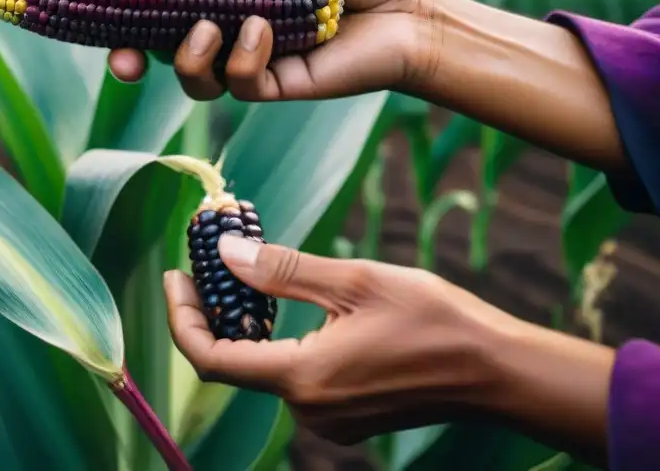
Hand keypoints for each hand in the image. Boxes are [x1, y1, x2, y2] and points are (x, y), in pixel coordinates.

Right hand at [108, 0, 425, 100]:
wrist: (411, 10)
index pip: (167, 4)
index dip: (130, 9)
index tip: (104, 3)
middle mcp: (231, 32)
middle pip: (161, 55)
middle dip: (128, 61)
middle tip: (121, 59)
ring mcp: (251, 63)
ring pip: (193, 79)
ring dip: (187, 57)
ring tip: (210, 26)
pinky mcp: (276, 87)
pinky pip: (239, 82)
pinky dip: (241, 56)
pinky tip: (262, 28)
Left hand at [164, 236, 613, 462]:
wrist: (497, 372)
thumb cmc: (433, 321)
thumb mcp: (354, 281)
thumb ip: (282, 270)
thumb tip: (226, 253)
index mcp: (303, 377)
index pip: (212, 358)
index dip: (182, 318)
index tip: (174, 277)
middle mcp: (308, 409)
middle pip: (235, 362)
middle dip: (214, 312)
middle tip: (208, 262)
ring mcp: (329, 418)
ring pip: (265, 369)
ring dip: (247, 324)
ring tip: (245, 274)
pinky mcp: (347, 416)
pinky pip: (295, 377)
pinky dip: (278, 341)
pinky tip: (287, 305)